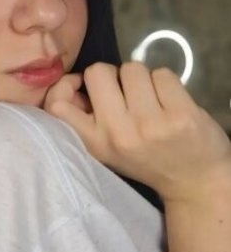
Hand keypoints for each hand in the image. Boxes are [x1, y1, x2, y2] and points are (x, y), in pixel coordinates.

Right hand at [44, 62, 230, 205]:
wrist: (195, 183)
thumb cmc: (145, 159)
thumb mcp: (106, 148)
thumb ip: (87, 119)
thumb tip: (77, 82)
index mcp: (95, 142)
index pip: (57, 105)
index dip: (65, 84)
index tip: (81, 86)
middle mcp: (117, 133)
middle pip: (98, 72)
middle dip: (111, 74)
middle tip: (124, 91)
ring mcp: (149, 123)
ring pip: (132, 68)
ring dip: (141, 77)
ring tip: (150, 98)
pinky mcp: (180, 115)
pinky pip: (162, 73)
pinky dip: (165, 82)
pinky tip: (169, 101)